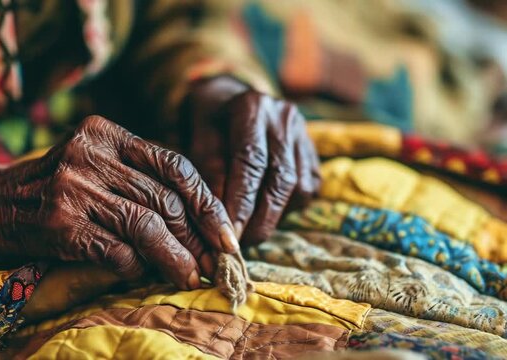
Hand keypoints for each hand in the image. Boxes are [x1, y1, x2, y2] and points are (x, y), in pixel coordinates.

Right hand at [0, 116, 238, 289]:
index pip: (174, 165)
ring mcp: (74, 187)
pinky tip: (141, 272)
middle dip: (198, 236)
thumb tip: (196, 224)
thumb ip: (136, 179)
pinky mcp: (61, 223)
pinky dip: (135, 266)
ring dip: (176, 257)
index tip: (226, 232)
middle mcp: (90, 153)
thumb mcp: (93, 164)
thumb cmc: (51, 186)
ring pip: (147, 225)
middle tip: (215, 262)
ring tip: (192, 276)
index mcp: (106, 133)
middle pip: (165, 198)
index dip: (207, 202)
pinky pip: (116, 250)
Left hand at [186, 77, 320, 245]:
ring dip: (275, 217)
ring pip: (299, 188)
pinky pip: (308, 188)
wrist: (230, 99)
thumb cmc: (209, 122)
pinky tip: (266, 214)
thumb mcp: (198, 139)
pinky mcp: (313, 152)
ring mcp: (304, 134)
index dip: (242, 202)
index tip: (229, 233)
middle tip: (239, 243)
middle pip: (281, 179)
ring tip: (250, 232)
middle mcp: (284, 118)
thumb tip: (220, 216)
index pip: (251, 162)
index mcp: (252, 107)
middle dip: (261, 218)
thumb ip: (209, 172)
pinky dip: (288, 208)